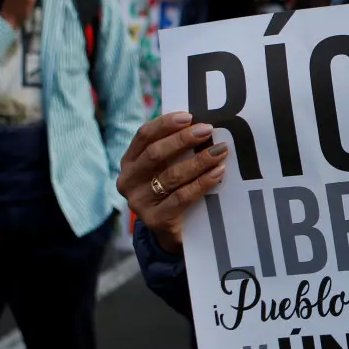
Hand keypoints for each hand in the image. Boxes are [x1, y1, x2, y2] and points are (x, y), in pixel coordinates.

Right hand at [116, 111, 228, 253]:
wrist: (171, 231)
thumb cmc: (172, 190)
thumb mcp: (167, 168)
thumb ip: (175, 149)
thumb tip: (202, 124)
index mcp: (130, 162)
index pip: (144, 136)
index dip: (165, 124)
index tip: (189, 116)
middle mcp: (128, 180)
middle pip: (155, 154)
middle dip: (183, 139)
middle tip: (207, 130)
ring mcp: (139, 202)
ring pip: (171, 175)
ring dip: (198, 161)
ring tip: (219, 151)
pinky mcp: (155, 220)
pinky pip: (182, 197)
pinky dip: (202, 183)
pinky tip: (218, 173)